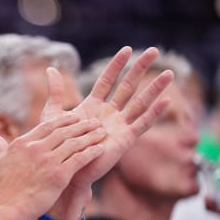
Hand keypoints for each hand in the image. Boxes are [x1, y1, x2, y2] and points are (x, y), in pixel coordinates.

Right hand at [0, 103, 105, 219]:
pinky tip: (101, 149)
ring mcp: (48, 161)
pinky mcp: (59, 175)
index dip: (63, 120)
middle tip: (94, 122)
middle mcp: (36, 148)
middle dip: (81, 125)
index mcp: (22, 143)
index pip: (47, 125)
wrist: (3, 209)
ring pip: (74, 143)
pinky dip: (92, 152)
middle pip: (64, 131)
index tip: (74, 116)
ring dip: (90, 136)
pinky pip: (80, 159)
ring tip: (102, 132)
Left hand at [51, 46, 173, 189]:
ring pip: (140, 102)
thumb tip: (51, 68)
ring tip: (168, 72)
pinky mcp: (125, 140)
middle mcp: (109, 114)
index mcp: (93, 106)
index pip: (107, 81)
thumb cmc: (59, 146)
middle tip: (154, 51)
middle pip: (128, 86)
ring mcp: (119, 126)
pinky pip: (142, 124)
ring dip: (154, 88)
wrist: (66, 171)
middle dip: (140, 69)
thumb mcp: (54, 115)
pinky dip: (155, 113)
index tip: (127, 49)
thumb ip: (55, 92)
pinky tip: (167, 100)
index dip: (116, 65)